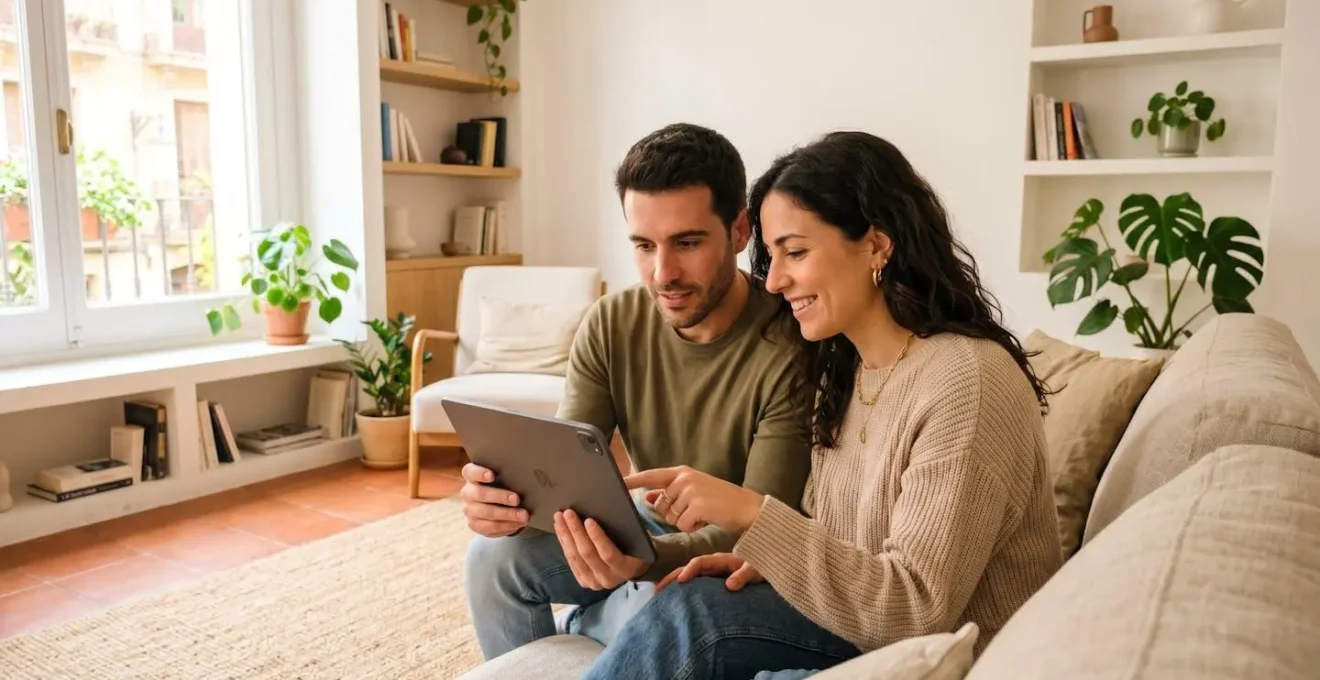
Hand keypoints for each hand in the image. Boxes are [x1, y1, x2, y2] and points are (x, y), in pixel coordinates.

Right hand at [459, 463, 528, 537]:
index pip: (470, 472)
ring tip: (523, 515)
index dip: (480, 473)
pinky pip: (490, 527)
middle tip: (517, 499)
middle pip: (480, 494)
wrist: (495, 504)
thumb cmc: (501, 485)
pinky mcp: (474, 524)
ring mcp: (469, 510)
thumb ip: (508, 475)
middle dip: (500, 497)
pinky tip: (518, 524)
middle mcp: (467, 493)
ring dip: (507, 515)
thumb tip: (525, 477)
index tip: (492, 475)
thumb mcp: (503, 477)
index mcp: (471, 476)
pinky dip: (506, 526)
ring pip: (487, 513)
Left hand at [554, 509, 646, 589]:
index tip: (588, 520)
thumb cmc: (635, 546)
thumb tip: (603, 511)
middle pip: (587, 554)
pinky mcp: (583, 581)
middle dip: (576, 531)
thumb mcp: (636, 540)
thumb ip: (624, 530)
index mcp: (625, 569)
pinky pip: (570, 560)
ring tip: (559, 518)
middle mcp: (608, 579)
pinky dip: (564, 543)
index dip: (597, 537)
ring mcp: (594, 582)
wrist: (632, 567)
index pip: (608, 554)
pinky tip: (560, 529)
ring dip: (565, 535)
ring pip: (575, 557)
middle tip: (568, 513)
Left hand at [624, 466, 764, 533]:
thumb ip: (670, 494)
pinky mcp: (698, 505)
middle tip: (694, 510)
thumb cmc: (719, 501)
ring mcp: (691, 491)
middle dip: (673, 514)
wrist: (747, 507)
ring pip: (671, 517)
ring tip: (702, 513)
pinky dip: (693, 527)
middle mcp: (684, 478)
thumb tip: (648, 497)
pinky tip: (706, 519)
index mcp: (681, 472)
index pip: (650, 476)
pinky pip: (683, 525)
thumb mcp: (693, 492)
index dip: (632, 481)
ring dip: (684, 521)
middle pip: (660, 505)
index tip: (616, 483)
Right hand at [655, 553, 763, 593]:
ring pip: (688, 576)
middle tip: (657, 590)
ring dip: (674, 583)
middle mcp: (712, 565)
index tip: (681, 581)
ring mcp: (710, 572)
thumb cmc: (759, 567)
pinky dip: (682, 589)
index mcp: (720, 560)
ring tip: (659, 595)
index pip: (700, 562)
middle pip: (688, 569)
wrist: (762, 568)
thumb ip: (743, 576)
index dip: (690, 570)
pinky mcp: (711, 580)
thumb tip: (729, 585)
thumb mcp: (754, 570)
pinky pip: (694, 583)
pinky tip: (674, 598)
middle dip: (672, 578)